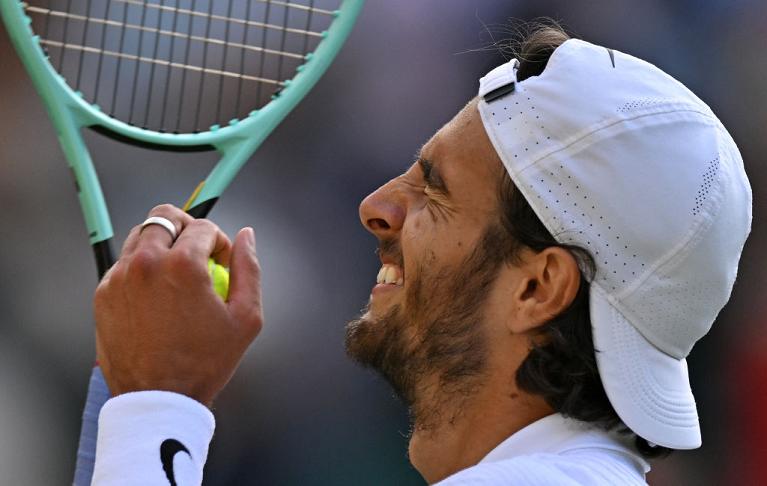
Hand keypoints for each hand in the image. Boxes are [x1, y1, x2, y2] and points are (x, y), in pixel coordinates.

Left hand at [94, 204, 262, 406]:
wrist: (158, 399)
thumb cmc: (205, 363)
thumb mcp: (246, 318)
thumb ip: (249, 269)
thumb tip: (246, 237)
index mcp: (182, 266)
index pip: (204, 227)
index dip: (220, 242)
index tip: (221, 262)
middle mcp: (146, 264)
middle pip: (165, 216)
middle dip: (187, 228)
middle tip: (197, 252)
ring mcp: (120, 278)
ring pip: (141, 235)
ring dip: (163, 244)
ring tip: (177, 273)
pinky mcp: (104, 294)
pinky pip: (124, 263)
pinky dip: (142, 268)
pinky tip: (157, 295)